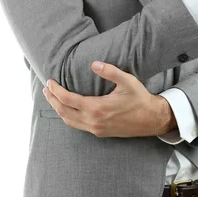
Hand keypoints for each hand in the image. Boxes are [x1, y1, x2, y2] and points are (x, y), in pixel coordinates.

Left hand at [42, 61, 174, 137]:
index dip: (56, 91)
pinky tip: (68, 109)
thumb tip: (94, 64)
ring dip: (58, 109)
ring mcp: (96, 129)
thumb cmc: (139, 98)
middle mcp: (93, 121)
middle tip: (46, 89)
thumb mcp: (127, 81)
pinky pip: (77, 126)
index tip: (50, 81)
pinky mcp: (100, 132)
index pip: (68, 100)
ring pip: (69, 121)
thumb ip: (110, 71)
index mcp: (97, 108)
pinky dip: (68, 117)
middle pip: (63, 112)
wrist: (151, 119)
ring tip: (52, 98)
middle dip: (52, 100)